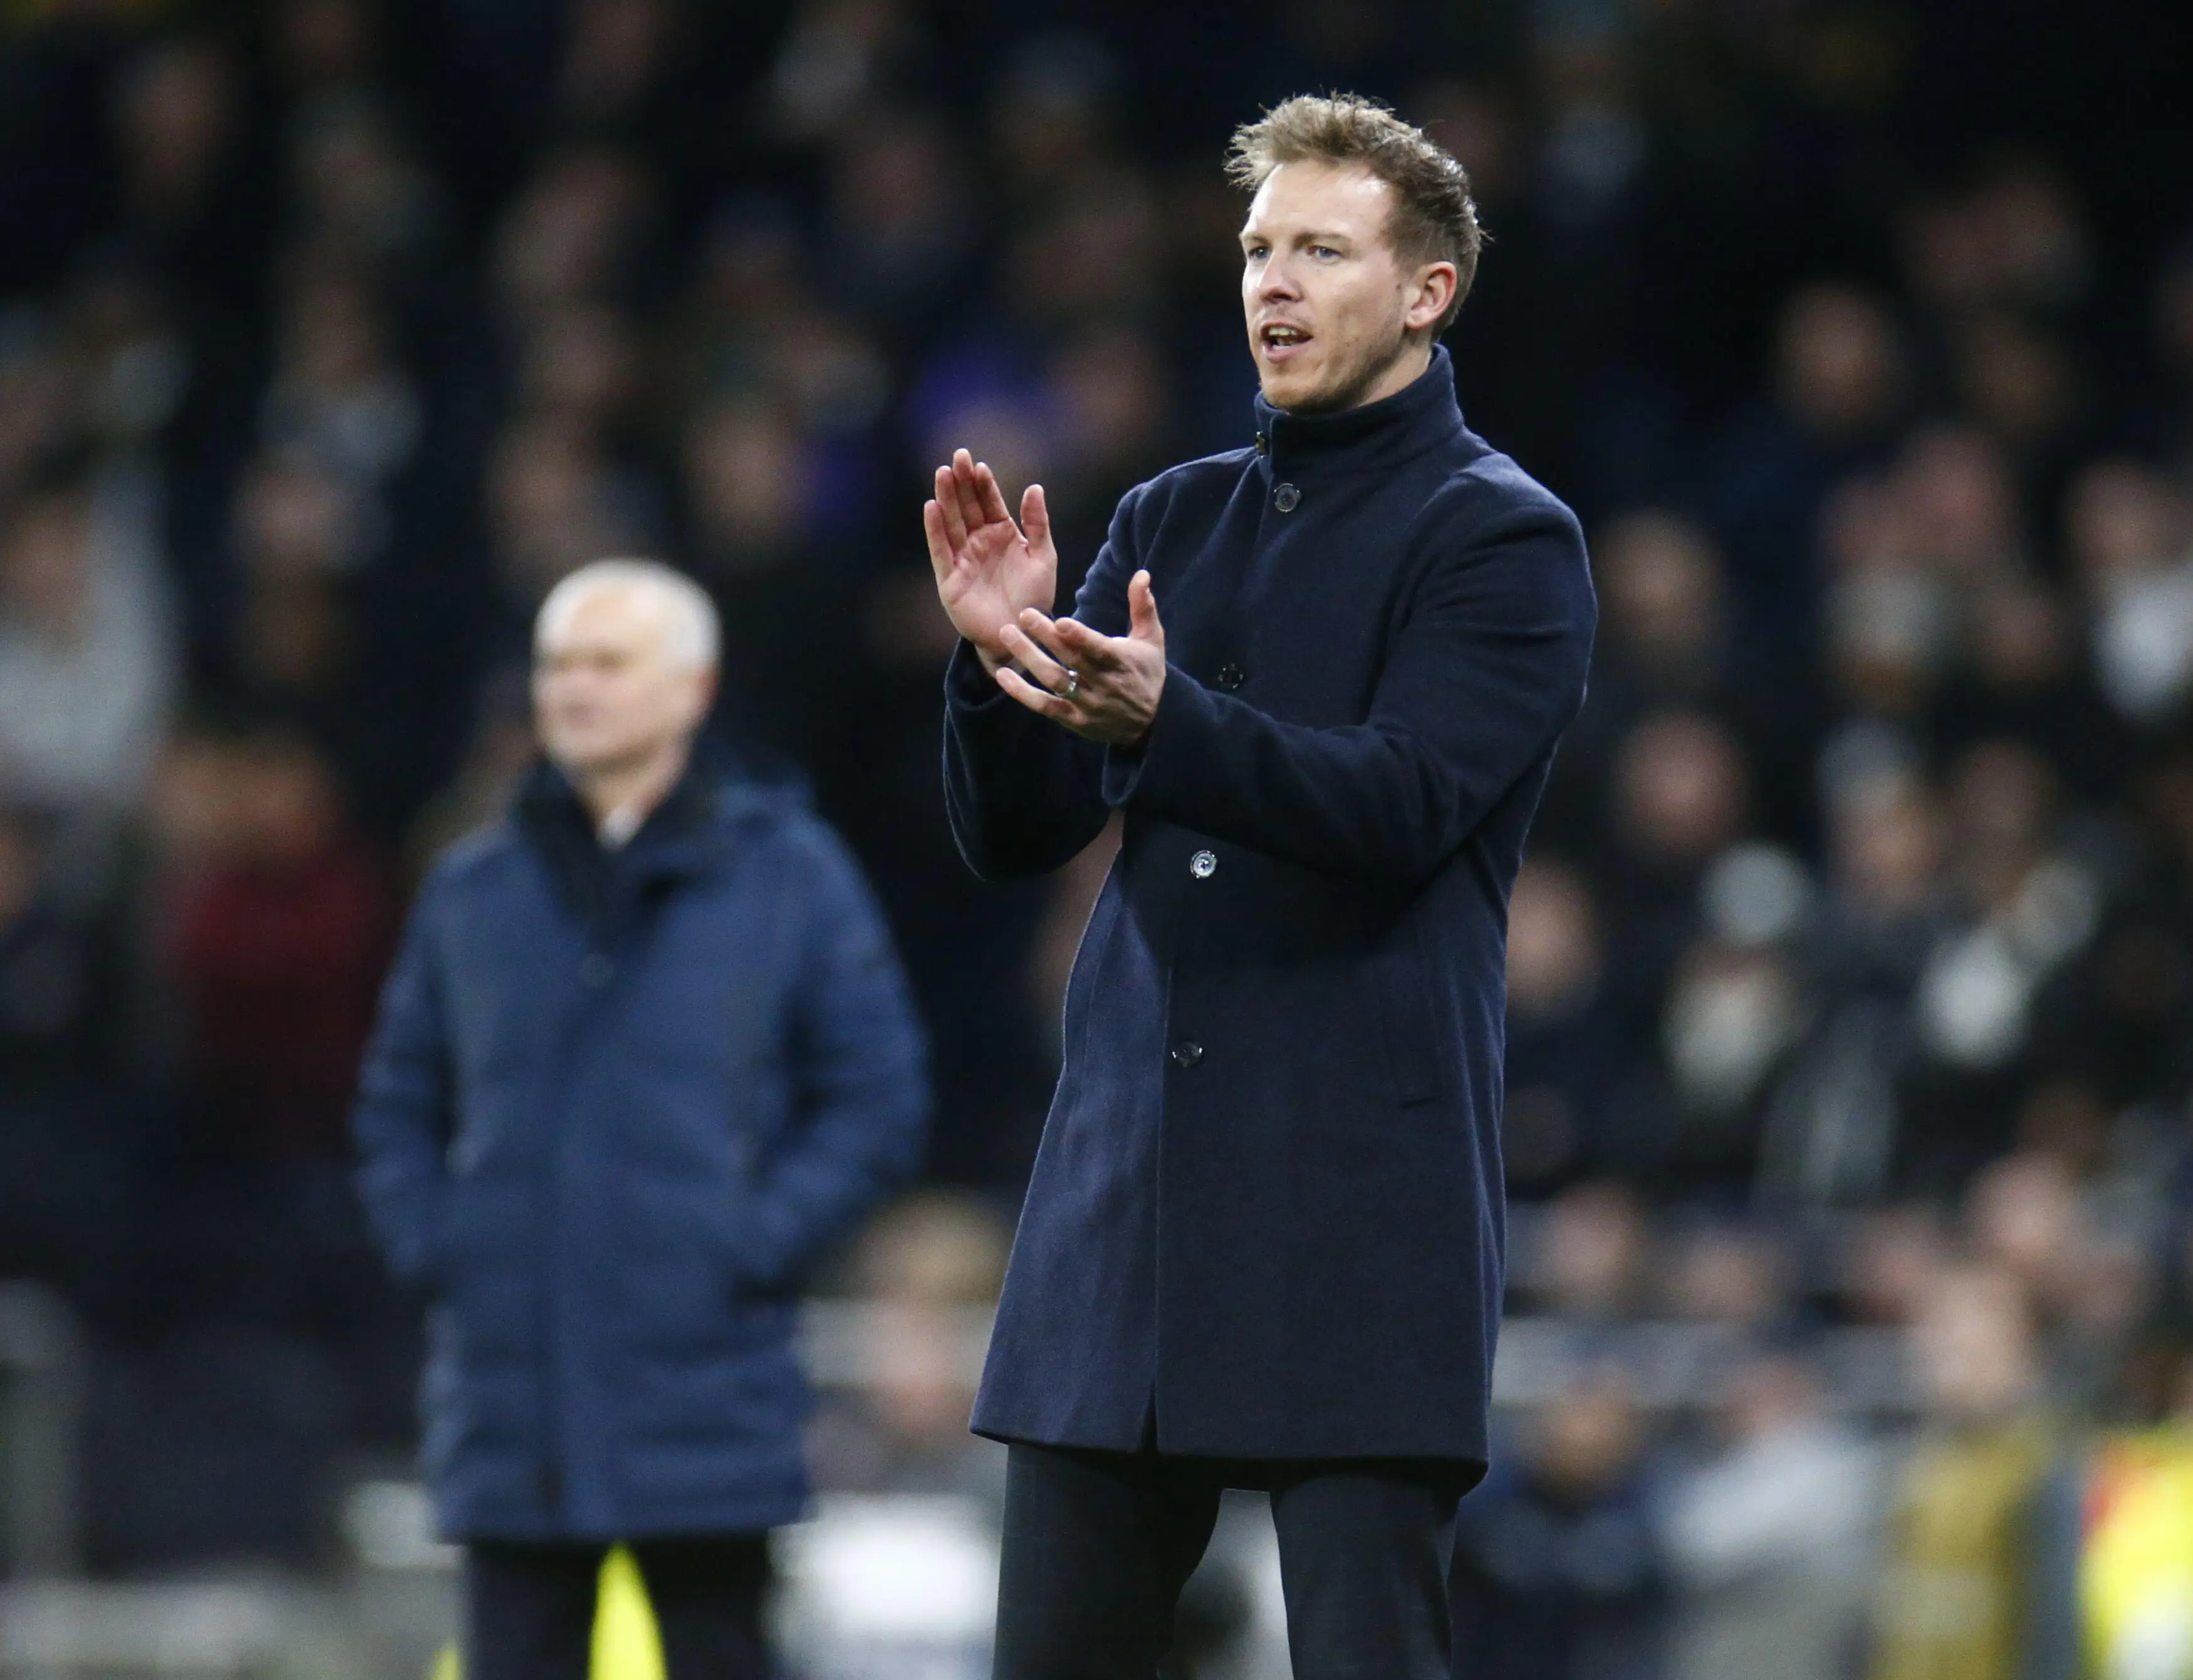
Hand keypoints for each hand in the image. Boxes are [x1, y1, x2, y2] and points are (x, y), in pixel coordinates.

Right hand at [924, 449, 1057, 671]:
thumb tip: (1034, 487)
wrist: (1022, 634)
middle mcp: (979, 542)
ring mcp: (963, 559)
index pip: (989, 502)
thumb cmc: (1035, 598)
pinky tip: (931, 507)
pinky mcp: (950, 579)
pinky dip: (935, 530)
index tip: (980, 465)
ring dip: (946, 498)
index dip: (984, 484)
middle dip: (962, 482)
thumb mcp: (1043, 557)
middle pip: (967, 506)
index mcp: (1002, 533)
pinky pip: (941, 550)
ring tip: (943, 473)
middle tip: (958, 456)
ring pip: (952, 523)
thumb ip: (1037, 523)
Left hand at [993, 569, 1166, 746]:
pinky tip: (1002, 675)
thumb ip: (1143, 606)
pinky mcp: (1073, 720)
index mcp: (1121, 662)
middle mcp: (1103, 684)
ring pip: (1054, 681)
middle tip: (1023, 614)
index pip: (1099, 650)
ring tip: (1007, 634)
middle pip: (1071, 660)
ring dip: (1028, 658)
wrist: (1152, 724)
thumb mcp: (1152, 640)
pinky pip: (1044, 707)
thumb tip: (1141, 573)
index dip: (1080, 637)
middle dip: (1046, 637)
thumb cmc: (1147, 673)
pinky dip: (1022, 693)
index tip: (1060, 621)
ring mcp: (1087, 704)